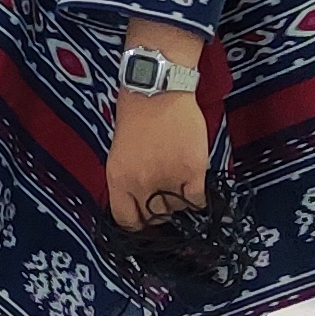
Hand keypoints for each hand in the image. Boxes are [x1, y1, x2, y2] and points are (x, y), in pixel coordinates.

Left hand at [106, 91, 213, 233]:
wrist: (157, 92)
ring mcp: (168, 179)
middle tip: (163, 197)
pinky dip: (196, 197)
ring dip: (177, 200)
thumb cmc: (136, 116)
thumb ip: (127, 180)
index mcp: (118, 180)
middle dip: (158, 211)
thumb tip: (138, 203)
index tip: (143, 220)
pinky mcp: (192, 171)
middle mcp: (141, 184)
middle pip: (153, 217)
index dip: (137, 223)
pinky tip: (192, 185)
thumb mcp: (119, 153)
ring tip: (176, 180)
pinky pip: (196, 201)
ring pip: (176, 209)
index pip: (125, 221)